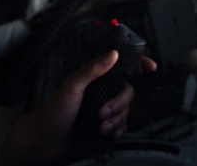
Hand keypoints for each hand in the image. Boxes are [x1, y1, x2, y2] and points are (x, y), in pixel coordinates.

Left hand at [0, 50, 157, 164]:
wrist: (46, 142)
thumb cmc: (53, 112)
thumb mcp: (72, 86)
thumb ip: (92, 70)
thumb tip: (112, 54)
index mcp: (96, 78)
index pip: (121, 67)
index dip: (138, 64)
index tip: (149, 66)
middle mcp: (103, 92)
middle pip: (128, 92)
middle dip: (118, 104)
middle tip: (102, 112)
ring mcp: (106, 109)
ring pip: (127, 111)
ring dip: (115, 120)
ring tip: (100, 126)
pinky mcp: (107, 126)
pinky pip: (124, 127)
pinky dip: (118, 131)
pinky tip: (107, 134)